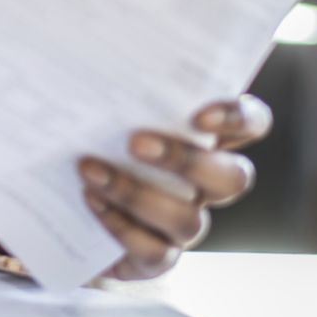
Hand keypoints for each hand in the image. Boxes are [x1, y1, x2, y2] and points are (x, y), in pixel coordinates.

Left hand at [77, 93, 271, 280]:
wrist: (65, 210)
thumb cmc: (92, 140)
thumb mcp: (102, 109)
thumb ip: (115, 89)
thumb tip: (89, 57)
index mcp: (204, 140)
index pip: (251, 124)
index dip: (239, 119)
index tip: (199, 116)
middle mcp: (204, 185)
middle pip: (231, 178)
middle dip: (186, 160)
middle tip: (135, 142)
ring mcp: (183, 224)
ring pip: (188, 219)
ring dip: (137, 194)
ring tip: (90, 171)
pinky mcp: (156, 258)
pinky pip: (155, 252)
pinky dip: (121, 226)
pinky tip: (91, 202)